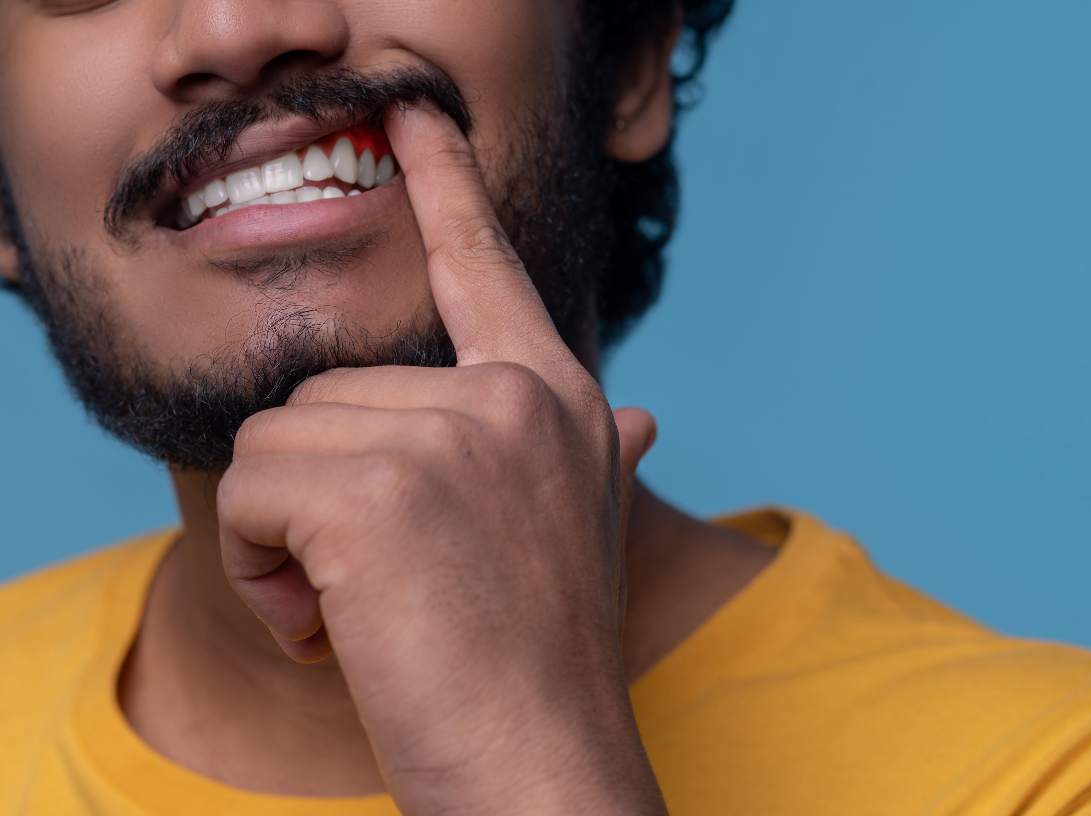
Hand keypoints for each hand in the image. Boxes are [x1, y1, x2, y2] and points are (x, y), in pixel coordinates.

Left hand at [216, 105, 665, 814]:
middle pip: (328, 393)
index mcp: (552, 399)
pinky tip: (329, 625)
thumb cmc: (541, 654)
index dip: (447, 189)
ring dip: (284, 541)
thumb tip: (637, 410)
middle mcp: (512, 397)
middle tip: (379, 587)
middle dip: (319, 499)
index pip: (484, 268)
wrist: (544, 766)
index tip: (413, 117)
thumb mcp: (574, 526)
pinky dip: (257, 568)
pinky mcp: (381, 491)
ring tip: (360, 609)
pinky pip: (250, 494)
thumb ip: (586, 448)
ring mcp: (454, 435)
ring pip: (278, 443)